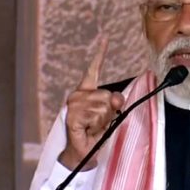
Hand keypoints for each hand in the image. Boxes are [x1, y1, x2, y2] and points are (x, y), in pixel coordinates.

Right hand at [58, 38, 124, 169]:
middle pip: (108, 95)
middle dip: (110, 111)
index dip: (100, 54)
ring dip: (103, 120)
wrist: (82, 152)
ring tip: (93, 127)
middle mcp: (78, 94)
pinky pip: (96, 115)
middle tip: (99, 122)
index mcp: (86, 91)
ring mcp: (74, 104)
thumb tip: (116, 97)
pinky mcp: (72, 115)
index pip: (94, 70)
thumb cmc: (95, 133)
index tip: (106, 38)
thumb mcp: (110, 115)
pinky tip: (87, 129)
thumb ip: (115, 103)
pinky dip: (96, 125)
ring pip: (104, 107)